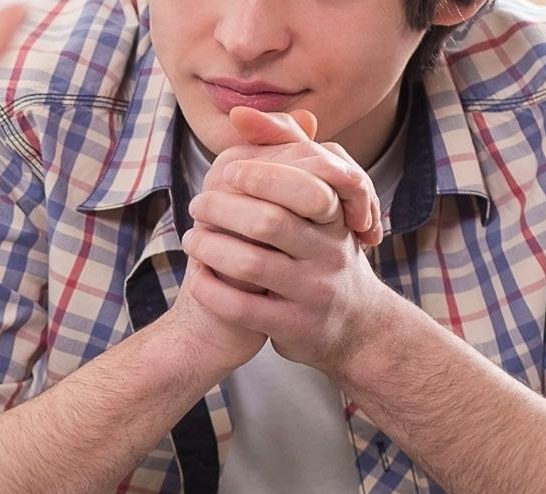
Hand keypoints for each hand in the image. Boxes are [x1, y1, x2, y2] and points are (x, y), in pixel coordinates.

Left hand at [181, 109, 408, 372]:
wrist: (355, 326)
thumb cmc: (321, 251)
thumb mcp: (316, 202)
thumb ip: (284, 152)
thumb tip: (239, 114)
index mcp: (335, 216)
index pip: (301, 183)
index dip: (256, 173)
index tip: (224, 171)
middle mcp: (331, 252)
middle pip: (270, 221)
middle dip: (221, 210)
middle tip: (196, 205)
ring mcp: (315, 292)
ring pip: (251, 264)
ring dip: (208, 249)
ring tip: (190, 240)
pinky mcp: (296, 327)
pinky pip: (243, 308)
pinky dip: (211, 290)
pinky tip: (198, 278)